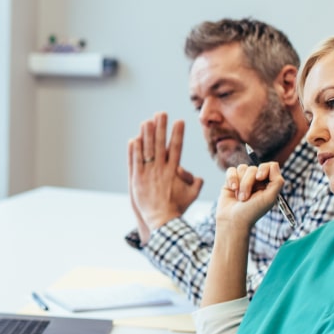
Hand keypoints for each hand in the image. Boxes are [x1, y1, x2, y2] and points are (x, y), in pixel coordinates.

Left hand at [128, 113, 203, 238]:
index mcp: (174, 171)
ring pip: (147, 150)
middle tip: (161, 113)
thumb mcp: (191, 195)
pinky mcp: (137, 180)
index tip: (179, 120)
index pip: (177, 148)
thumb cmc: (177, 208)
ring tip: (147, 121)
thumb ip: (196, 184)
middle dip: (161, 128)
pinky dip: (134, 151)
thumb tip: (200, 178)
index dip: (178, 134)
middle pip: (161, 144)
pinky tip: (134, 139)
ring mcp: (148, 174)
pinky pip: (135, 162)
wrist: (162, 220)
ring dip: (147, 135)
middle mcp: (161, 170)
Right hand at [215, 162, 283, 231]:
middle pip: (254, 168)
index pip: (270, 166)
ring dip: (240, 184)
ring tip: (239, 197)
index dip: (264, 169)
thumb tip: (273, 165)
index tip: (260, 178)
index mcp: (268, 184)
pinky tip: (232, 189)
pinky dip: (231, 179)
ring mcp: (243, 180)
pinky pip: (231, 170)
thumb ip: (277, 181)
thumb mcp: (270, 198)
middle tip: (246, 197)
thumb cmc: (252, 212)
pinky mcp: (231, 181)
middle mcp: (257, 181)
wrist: (233, 221)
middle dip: (248, 182)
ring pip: (242, 168)